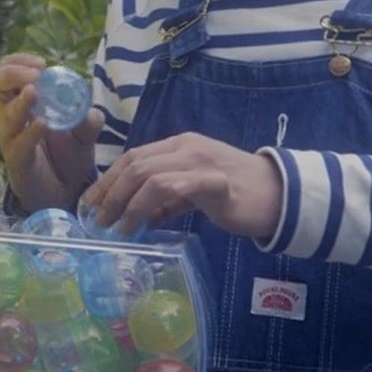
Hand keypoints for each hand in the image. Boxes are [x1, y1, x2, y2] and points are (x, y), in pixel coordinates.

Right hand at [0, 53, 103, 211]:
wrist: (64, 193)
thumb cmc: (67, 156)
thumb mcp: (84, 134)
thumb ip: (89, 120)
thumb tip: (91, 110)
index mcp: (20, 100)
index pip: (5, 70)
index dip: (18, 61)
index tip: (41, 64)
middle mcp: (9, 116)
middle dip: (11, 73)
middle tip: (34, 76)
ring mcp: (10, 138)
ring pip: (5, 114)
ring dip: (21, 102)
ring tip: (35, 92)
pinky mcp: (16, 161)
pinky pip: (18, 144)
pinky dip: (29, 132)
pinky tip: (43, 124)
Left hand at [80, 132, 283, 241]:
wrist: (280, 195)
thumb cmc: (238, 193)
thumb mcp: (196, 191)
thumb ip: (170, 199)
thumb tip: (142, 216)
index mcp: (180, 145)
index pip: (133, 156)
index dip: (108, 179)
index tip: (90, 203)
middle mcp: (186, 146)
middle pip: (134, 163)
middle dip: (109, 191)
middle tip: (95, 218)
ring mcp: (199, 161)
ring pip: (148, 173)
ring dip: (124, 202)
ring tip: (113, 226)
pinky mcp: (212, 182)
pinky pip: (171, 188)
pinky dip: (148, 206)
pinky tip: (139, 226)